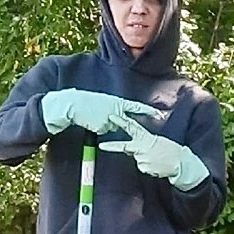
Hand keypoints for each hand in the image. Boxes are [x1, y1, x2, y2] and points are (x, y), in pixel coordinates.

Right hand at [41, 89, 156, 135]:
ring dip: (105, 124)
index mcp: (117, 102)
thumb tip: (120, 119)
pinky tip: (91, 121)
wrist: (73, 104)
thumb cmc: (87, 103)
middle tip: (157, 119)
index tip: (160, 114)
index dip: (148, 111)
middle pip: (128, 121)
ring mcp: (110, 119)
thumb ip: (115, 109)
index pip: (136, 107)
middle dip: (139, 122)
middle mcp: (116, 110)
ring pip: (113, 127)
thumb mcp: (104, 102)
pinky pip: (103, 131)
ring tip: (94, 116)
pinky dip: (98, 128)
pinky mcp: (102, 127)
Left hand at [100, 113, 209, 189]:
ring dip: (144, 159)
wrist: (180, 163)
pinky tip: (157, 165)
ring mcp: (142, 159)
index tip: (111, 116)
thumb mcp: (157, 141)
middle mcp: (142, 148)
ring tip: (156, 159)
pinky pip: (142, 167)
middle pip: (124, 146)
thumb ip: (143, 143)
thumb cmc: (170, 150)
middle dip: (111, 146)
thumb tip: (130, 149)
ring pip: (137, 159)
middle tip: (101, 146)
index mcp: (147, 138)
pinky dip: (148, 167)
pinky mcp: (144, 168)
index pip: (132, 127)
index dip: (121, 122)